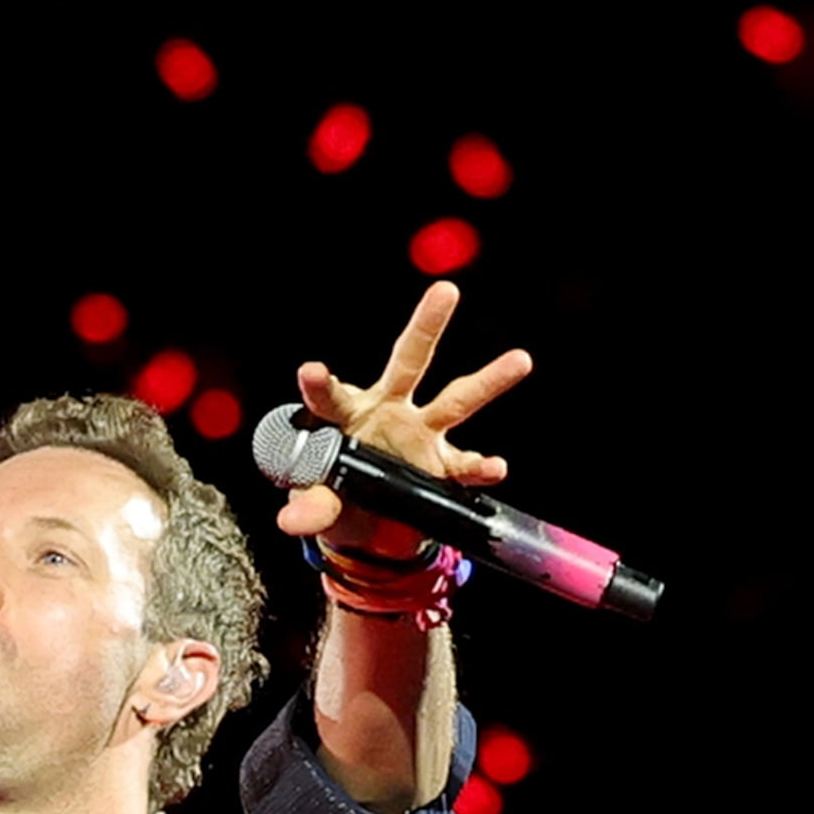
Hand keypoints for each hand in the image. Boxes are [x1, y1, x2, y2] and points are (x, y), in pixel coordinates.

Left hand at [276, 282, 532, 557]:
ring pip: (457, 401)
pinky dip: (480, 467)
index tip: (310, 370)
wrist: (365, 523)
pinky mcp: (441, 465)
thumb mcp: (317, 501)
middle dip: (426, 327)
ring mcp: (420, 434)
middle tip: (447, 290)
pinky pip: (464, 464)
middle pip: (409, 362)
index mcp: (346, 414)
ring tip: (521, 359)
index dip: (320, 384)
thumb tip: (291, 522)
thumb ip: (309, 507)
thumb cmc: (333, 494)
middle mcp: (388, 411)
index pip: (329, 396)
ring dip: (489, 381)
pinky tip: (495, 467)